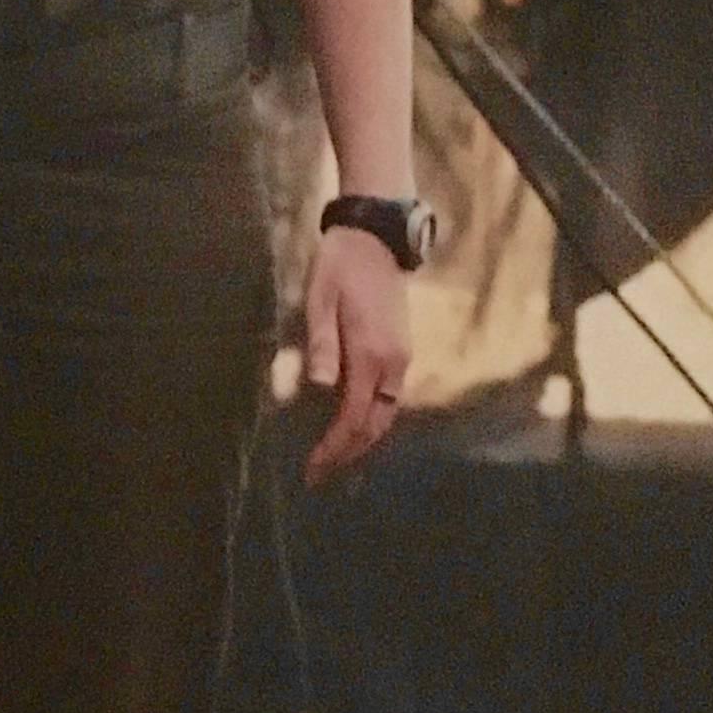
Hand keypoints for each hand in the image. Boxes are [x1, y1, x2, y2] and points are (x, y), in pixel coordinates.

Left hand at [300, 225, 412, 484]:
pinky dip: (372, 421)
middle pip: (374, 426)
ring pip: (385, 415)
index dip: (333, 449)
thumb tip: (321, 388)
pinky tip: (353, 425)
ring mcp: (401, 357)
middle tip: (317, 475)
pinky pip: (389, 399)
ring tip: (334, 458)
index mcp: (370, 354)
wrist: (376, 237)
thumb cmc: (340, 267)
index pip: (353, 418)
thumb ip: (321, 344)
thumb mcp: (320, 301)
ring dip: (361, 441)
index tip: (311, 470)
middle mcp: (393, 363)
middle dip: (347, 455)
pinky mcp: (401, 350)